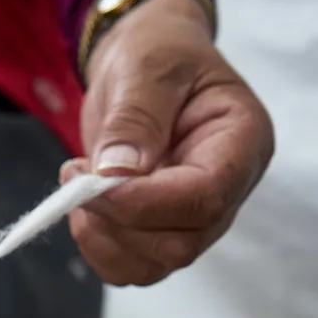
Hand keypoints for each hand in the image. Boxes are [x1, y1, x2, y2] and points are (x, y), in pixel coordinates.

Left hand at [65, 0, 273, 285]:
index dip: (145, 201)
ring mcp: (195, 215)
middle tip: (76, 178)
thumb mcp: (147, 67)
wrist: (146, 62)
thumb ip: (135, 118)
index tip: (93, 181)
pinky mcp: (161, 228)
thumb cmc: (159, 53)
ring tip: (77, 187)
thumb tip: (116, 173)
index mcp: (241, 143)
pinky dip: (98, 246)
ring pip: (154, 263)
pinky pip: (132, 264)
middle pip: (181, 242)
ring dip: (103, 238)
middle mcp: (227, 188)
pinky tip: (84, 206)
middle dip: (118, 221)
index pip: (205, 198)